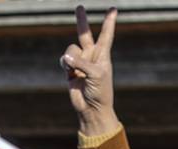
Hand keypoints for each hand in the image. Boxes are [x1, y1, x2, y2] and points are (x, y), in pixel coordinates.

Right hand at [62, 6, 118, 136]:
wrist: (92, 109)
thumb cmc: (100, 92)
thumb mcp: (96, 74)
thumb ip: (81, 62)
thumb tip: (65, 57)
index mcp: (103, 55)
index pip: (106, 34)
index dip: (109, 21)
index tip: (113, 9)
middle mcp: (91, 56)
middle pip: (84, 33)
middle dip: (81, 21)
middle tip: (79, 7)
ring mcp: (80, 62)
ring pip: (70, 49)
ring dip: (72, 59)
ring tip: (77, 72)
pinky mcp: (69, 70)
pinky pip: (64, 60)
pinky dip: (65, 65)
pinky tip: (70, 73)